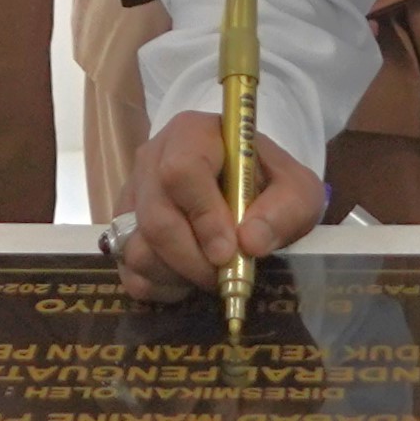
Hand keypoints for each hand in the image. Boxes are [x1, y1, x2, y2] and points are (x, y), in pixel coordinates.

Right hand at [113, 109, 322, 297]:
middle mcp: (152, 159)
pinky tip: (187, 280)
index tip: (230, 250)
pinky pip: (127, 270)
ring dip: (177, 275)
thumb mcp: (297, 192)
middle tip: (224, 276)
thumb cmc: (271, 186)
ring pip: (136, 247)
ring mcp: (132, 195)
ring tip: (209, 274)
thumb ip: (284, 211)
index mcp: (194, 134)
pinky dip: (159, 287)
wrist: (251, 195)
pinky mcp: (122, 230)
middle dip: (193, 259)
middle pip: (156, 217)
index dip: (204, 216)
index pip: (182, 170)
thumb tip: (250, 242)